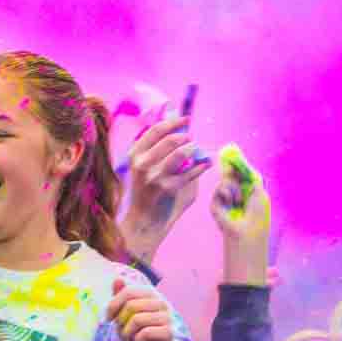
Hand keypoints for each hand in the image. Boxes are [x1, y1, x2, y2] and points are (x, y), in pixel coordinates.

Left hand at [107, 279, 173, 340]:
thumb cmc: (133, 331)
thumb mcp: (121, 313)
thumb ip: (120, 296)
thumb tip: (118, 278)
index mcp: (150, 294)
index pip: (128, 292)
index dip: (113, 305)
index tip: (108, 318)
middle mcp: (161, 302)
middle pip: (131, 305)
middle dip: (121, 321)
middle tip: (124, 329)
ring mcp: (167, 317)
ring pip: (137, 319)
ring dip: (128, 332)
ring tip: (132, 336)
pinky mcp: (169, 332)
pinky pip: (146, 332)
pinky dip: (137, 339)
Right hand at [120, 116, 211, 263]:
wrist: (144, 221)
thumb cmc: (149, 193)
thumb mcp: (148, 168)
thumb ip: (163, 151)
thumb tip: (184, 130)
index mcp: (135, 155)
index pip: (155, 130)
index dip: (174, 122)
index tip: (186, 119)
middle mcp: (142, 164)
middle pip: (170, 139)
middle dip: (186, 137)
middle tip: (191, 141)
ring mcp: (154, 176)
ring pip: (180, 152)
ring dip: (193, 150)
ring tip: (196, 153)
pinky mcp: (168, 188)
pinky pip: (191, 171)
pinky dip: (202, 166)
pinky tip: (206, 164)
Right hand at [210, 166, 270, 285]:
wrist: (247, 230)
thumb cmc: (257, 214)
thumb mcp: (258, 190)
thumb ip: (250, 175)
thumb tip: (242, 162)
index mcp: (246, 190)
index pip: (239, 173)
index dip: (237, 164)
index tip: (232, 151)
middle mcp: (234, 193)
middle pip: (230, 174)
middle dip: (233, 170)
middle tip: (235, 161)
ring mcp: (224, 199)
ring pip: (225, 180)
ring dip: (234, 188)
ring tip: (239, 200)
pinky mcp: (215, 204)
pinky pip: (219, 189)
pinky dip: (227, 194)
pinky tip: (231, 203)